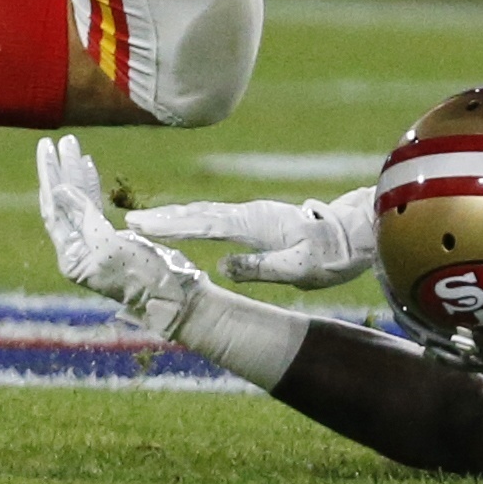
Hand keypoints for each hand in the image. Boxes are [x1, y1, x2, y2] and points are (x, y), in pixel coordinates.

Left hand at [35, 135, 204, 339]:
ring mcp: (93, 243)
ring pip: (80, 201)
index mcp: (70, 257)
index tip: (47, 147)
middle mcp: (77, 249)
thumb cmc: (143, 276)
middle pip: (63, 203)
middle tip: (56, 141)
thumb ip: (84, 216)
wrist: (174, 295)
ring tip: (72, 145)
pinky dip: (91, 185)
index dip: (50, 177)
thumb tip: (59, 189)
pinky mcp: (111, 237)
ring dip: (75, 173)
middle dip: (60, 170)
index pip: (53, 210)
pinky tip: (88, 165)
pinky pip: (95, 206)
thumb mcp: (109, 245)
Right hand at [130, 183, 376, 287]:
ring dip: (174, 216)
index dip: (172, 227)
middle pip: (198, 214)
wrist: (353, 234)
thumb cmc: (329, 256)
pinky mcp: (255, 220)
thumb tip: (222, 266)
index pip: (205, 225)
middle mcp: (249, 214)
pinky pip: (216, 218)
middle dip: (163, 218)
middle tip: (130, 220)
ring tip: (144, 220)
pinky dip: (192, 219)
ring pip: (205, 213)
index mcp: (255, 224)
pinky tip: (181, 223)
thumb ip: (262, 267)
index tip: (142, 225)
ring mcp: (252, 214)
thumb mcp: (299, 270)